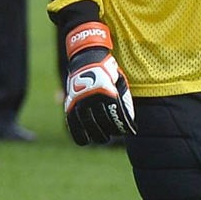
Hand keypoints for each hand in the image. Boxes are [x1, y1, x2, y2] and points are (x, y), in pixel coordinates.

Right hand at [61, 20, 134, 145]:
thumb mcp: (120, 82)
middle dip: (112, 131)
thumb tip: (128, 120)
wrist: (86, 58)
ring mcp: (80, 101)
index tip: (129, 131)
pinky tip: (84, 141)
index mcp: (108, 92)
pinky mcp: (70, 103)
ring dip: (97, 135)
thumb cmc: (108, 72)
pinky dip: (78, 135)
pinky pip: (73, 124)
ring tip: (103, 139)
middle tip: (115, 133)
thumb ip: (124, 101)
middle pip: (104, 123)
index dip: (125, 126)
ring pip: (88, 125)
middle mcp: (93, 97)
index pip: (117, 116)